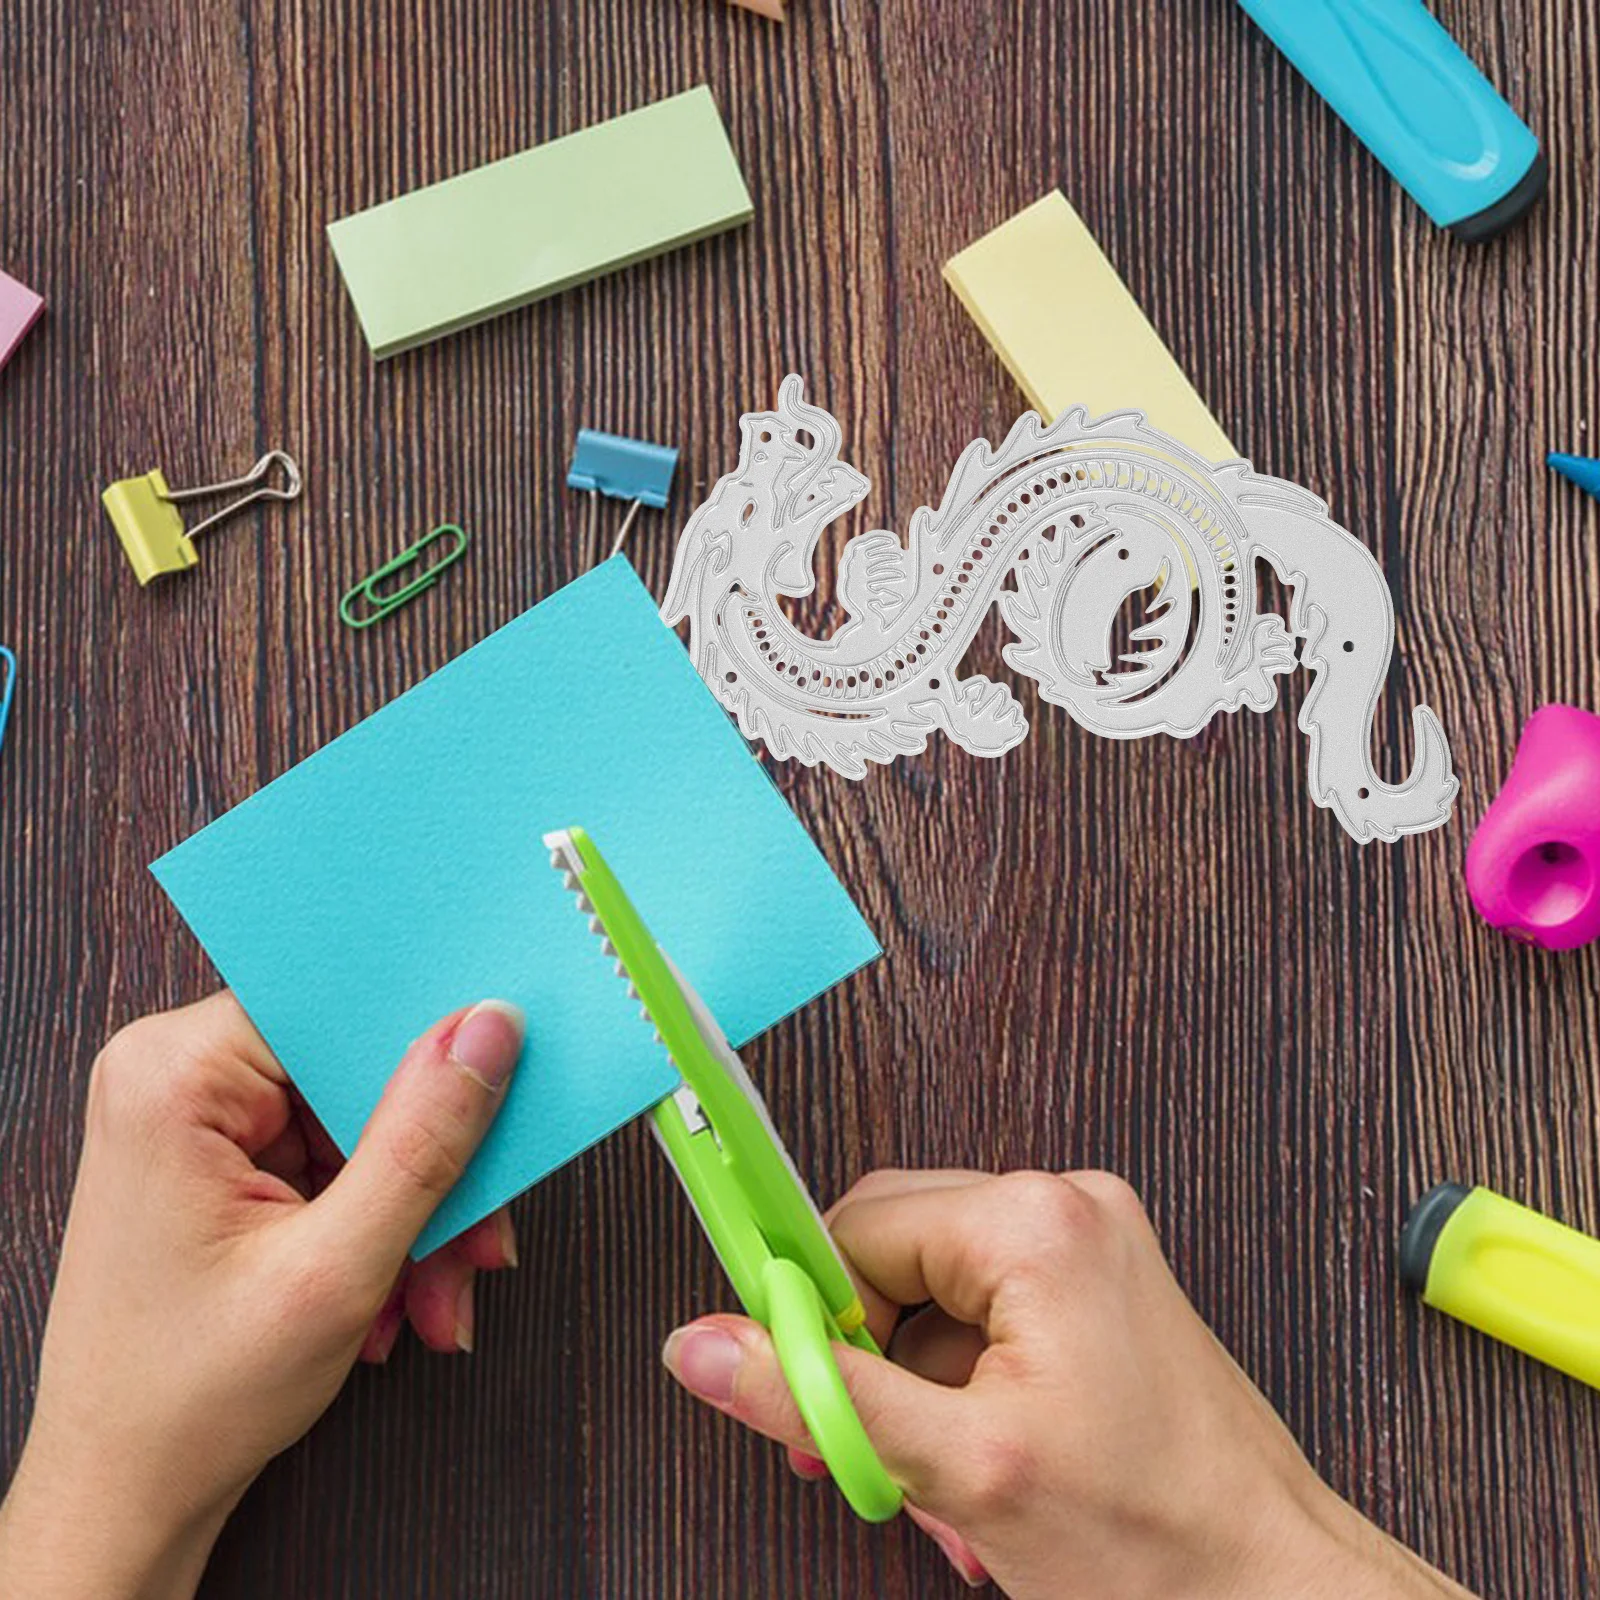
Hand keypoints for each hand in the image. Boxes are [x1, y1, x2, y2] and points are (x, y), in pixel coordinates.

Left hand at [0, 991, 524, 1599]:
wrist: (122, 1498)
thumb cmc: (189, 1399)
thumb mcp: (336, 1266)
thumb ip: (423, 1140)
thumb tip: (489, 1027)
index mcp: (174, 1074)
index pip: (339, 1009)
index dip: (429, 1049)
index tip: (501, 1095)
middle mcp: (174, 1078)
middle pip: (356, 1076)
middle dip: (429, 1168)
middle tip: (476, 1243)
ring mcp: (194, 1122)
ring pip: (357, 1126)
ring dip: (415, 1214)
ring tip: (436, 1297)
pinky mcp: (217, 1163)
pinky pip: (334, 1162)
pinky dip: (379, 1228)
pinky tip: (399, 1298)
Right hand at [663, 1169, 1476, 1599]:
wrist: (1279, 1596)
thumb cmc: (1157, 1541)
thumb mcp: (959, 1470)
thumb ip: (819, 1394)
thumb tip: (704, 1344)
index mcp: (1035, 1220)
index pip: (858, 1227)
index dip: (813, 1313)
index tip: (786, 1385)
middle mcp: (1065, 1207)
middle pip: (892, 1252)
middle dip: (863, 1360)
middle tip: (854, 1453)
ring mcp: (1088, 1244)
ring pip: (933, 1295)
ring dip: (911, 1392)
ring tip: (937, 1488)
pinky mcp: (1097, 1288)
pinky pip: (986, 1317)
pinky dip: (960, 1392)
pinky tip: (978, 1472)